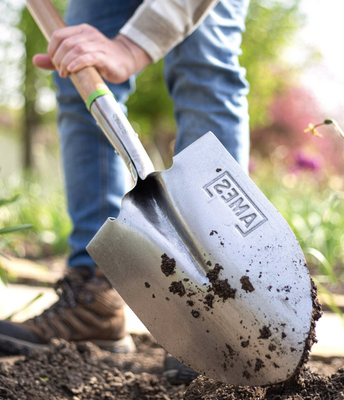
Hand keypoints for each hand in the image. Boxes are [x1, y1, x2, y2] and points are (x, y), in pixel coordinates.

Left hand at [32, 24, 151, 82]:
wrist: (125, 61)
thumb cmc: (100, 60)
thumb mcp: (77, 57)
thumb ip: (57, 59)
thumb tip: (35, 60)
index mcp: (81, 31)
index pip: (58, 35)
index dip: (52, 49)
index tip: (55, 63)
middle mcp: (89, 34)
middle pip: (65, 43)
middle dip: (57, 58)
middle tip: (60, 71)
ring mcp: (97, 44)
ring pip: (75, 49)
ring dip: (65, 62)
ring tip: (65, 73)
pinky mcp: (104, 56)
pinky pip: (88, 57)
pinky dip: (77, 63)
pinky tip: (71, 70)